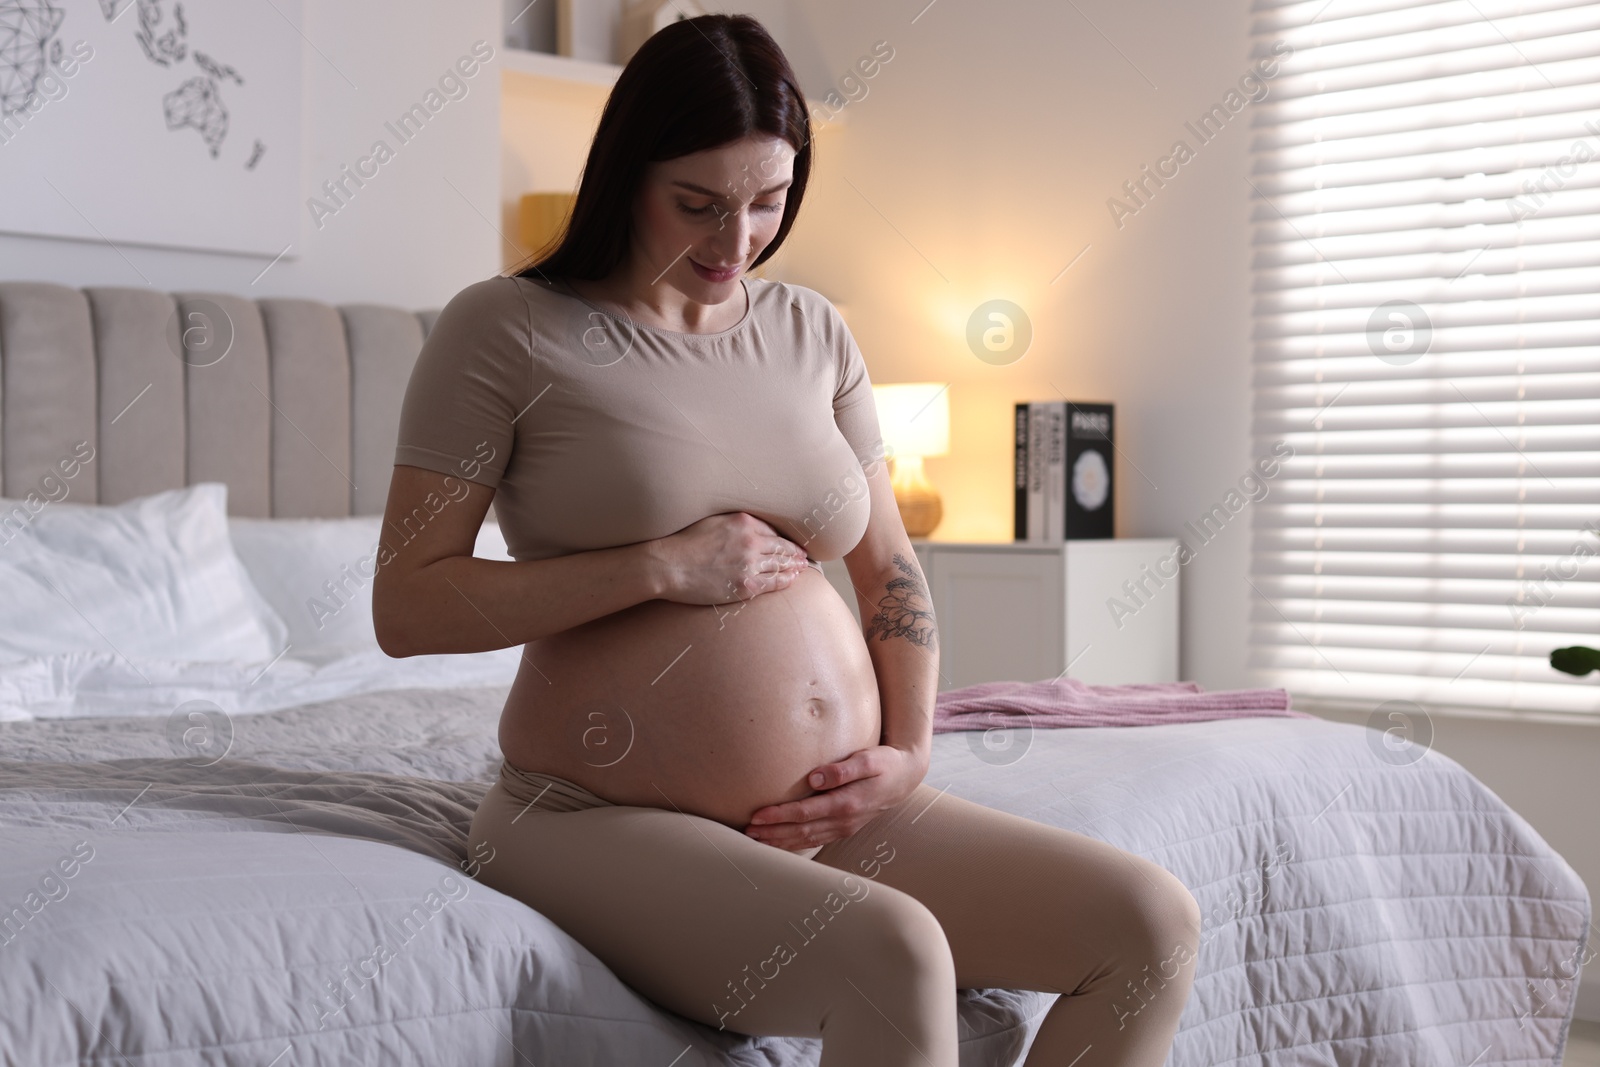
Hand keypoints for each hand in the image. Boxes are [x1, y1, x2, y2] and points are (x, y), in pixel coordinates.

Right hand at [652, 512, 809, 605]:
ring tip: (801, 567)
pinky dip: (785, 580)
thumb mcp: (712, 520)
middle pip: (781, 547)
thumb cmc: (684, 542)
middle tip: (804, 556)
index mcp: (743, 522)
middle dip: (794, 552)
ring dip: (793, 566)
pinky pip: (773, 583)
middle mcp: (751, 542)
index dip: (784, 538)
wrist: (668, 565)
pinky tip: (792, 579)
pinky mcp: (745, 586)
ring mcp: (749, 565)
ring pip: (780, 565)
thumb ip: (734, 522)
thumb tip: (748, 524)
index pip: (772, 531)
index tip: (790, 542)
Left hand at [743, 744, 927, 851]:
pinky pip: (816, 840)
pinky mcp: (844, 828)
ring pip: (807, 840)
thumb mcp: (869, 760)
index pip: (805, 813)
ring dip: (781, 841)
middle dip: (773, 833)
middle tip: (747, 832)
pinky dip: (796, 843)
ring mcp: (844, 828)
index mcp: (847, 804)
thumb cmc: (885, 763)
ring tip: (757, 840)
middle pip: (801, 831)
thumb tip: (814, 778)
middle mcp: (843, 821)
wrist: (905, 776)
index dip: (779, 816)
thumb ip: (842, 769)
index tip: (757, 815)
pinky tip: (781, 842)